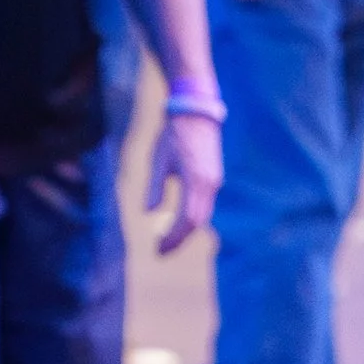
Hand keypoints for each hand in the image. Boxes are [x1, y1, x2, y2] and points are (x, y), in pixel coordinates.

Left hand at [146, 107, 220, 252]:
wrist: (196, 111)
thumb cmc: (174, 133)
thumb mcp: (158, 159)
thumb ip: (155, 187)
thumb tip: (149, 213)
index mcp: (195, 180)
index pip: (186, 219)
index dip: (173, 237)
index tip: (158, 249)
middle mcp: (210, 184)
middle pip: (196, 221)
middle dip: (178, 239)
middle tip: (160, 253)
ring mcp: (214, 180)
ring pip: (203, 214)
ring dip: (185, 231)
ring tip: (167, 242)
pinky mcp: (214, 177)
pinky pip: (204, 204)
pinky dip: (192, 218)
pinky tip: (179, 224)